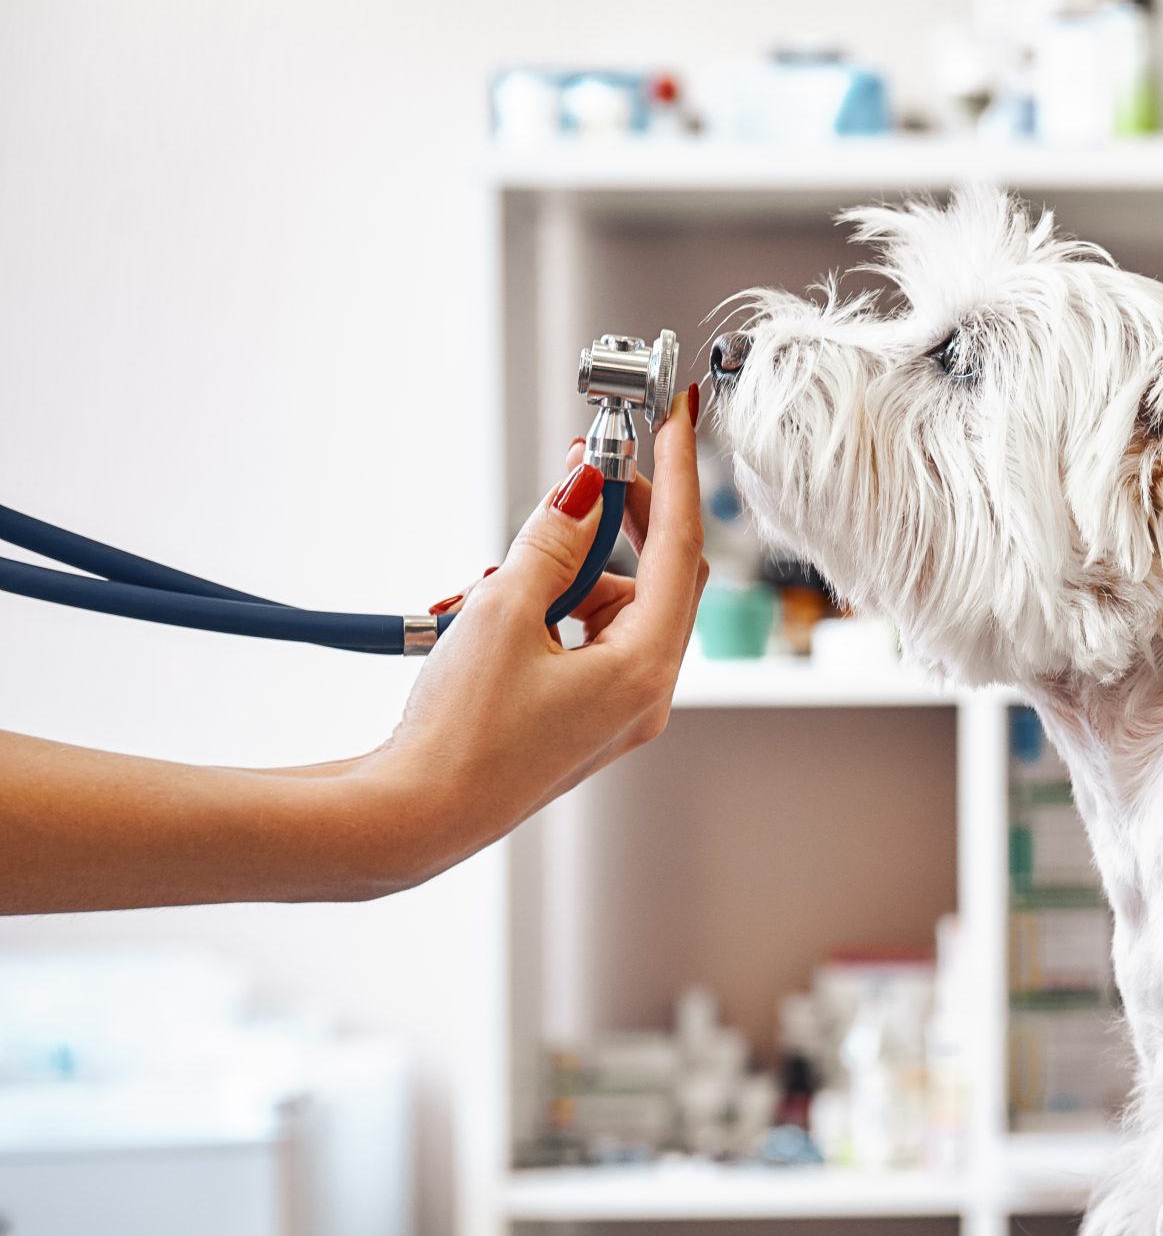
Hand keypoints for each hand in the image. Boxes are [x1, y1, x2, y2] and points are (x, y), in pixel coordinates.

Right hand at [353, 385, 708, 883]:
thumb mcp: (502, 613)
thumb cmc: (457, 732)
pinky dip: (552, 610)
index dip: (678, 474)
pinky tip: (494, 609)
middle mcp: (645, 694)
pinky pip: (587, 641)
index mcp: (644, 669)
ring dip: (568, 571)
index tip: (677, 417)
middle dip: (624, 519)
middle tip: (585, 469)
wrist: (412, 817)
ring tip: (502, 571)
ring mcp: (617, 711)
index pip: (678, 547)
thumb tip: (586, 484)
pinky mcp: (584, 719)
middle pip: (659, 577)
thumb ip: (551, 541)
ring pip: (617, 608)